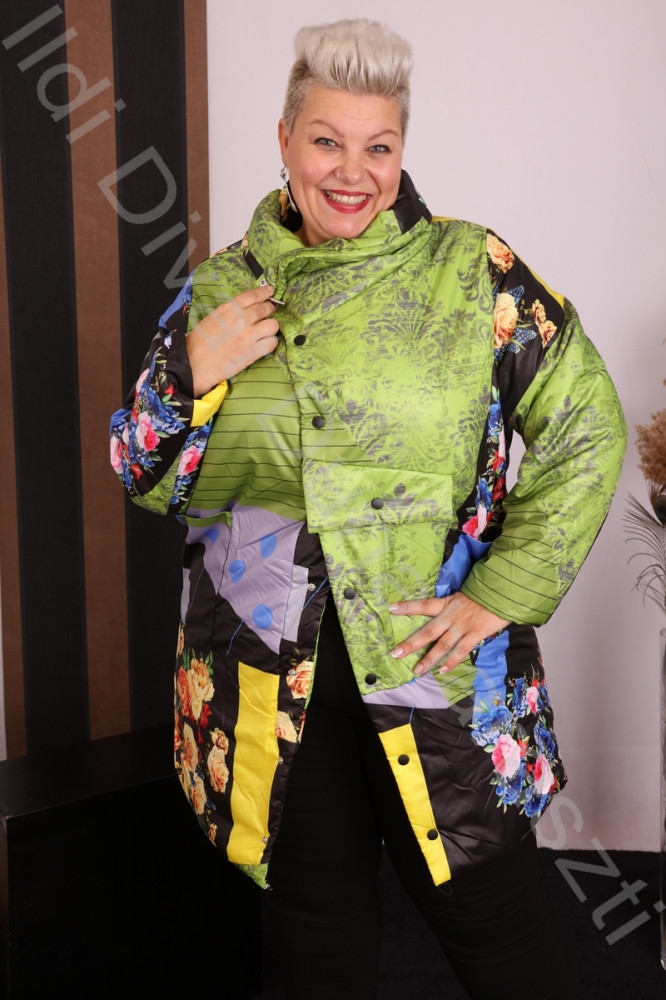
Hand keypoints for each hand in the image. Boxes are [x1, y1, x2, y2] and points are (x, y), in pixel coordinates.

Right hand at [187, 284, 279, 396]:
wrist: (195, 364)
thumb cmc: (199, 342)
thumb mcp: (212, 318)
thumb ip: (229, 313)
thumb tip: (243, 311)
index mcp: (228, 309)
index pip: (251, 296)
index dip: (263, 292)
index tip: (270, 291)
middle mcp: (241, 319)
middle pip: (265, 309)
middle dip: (270, 309)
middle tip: (270, 311)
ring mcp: (249, 335)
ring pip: (273, 325)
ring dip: (271, 327)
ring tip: (266, 331)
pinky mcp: (253, 352)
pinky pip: (272, 343)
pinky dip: (271, 342)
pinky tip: (265, 344)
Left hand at [389, 593, 509, 675]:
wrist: (504, 591)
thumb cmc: (485, 590)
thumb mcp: (465, 591)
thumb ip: (455, 602)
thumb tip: (446, 609)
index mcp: (447, 603)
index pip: (424, 604)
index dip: (407, 607)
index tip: (391, 608)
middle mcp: (451, 616)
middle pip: (428, 631)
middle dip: (411, 643)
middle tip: (395, 653)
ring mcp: (463, 627)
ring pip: (442, 646)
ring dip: (429, 659)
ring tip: (417, 670)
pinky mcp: (475, 635)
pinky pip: (461, 651)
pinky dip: (452, 662)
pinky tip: (442, 670)